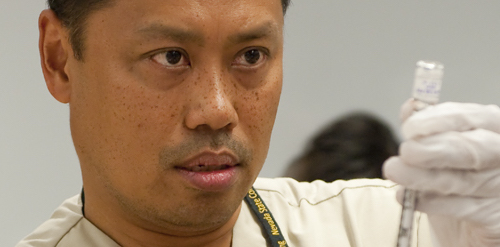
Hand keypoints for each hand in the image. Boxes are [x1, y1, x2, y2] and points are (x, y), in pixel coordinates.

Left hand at [383, 99, 499, 246]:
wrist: (465, 227)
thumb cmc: (454, 182)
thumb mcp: (438, 150)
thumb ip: (425, 128)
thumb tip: (411, 107)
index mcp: (494, 130)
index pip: (476, 117)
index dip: (442, 120)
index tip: (410, 126)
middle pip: (477, 149)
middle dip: (438, 149)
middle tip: (406, 151)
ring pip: (465, 181)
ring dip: (424, 176)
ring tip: (395, 170)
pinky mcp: (498, 218)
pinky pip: (466, 210)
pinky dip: (433, 203)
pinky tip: (409, 198)